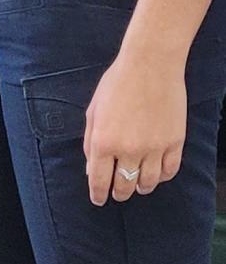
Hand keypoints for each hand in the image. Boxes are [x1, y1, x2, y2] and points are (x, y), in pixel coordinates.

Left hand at [83, 47, 186, 205]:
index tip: (99, 199)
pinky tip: (157, 174)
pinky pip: (169, 171)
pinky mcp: (174, 142)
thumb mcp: (93, 111)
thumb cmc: (118, 83)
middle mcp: (127, 150)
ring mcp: (153, 147)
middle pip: (123, 186)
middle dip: (119, 193)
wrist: (150, 63)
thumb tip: (91, 168)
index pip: (99, 181)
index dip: (98, 195)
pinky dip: (162, 177)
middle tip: (118, 193)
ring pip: (148, 183)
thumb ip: (89, 142)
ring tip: (139, 186)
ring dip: (141, 188)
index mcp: (103, 142)